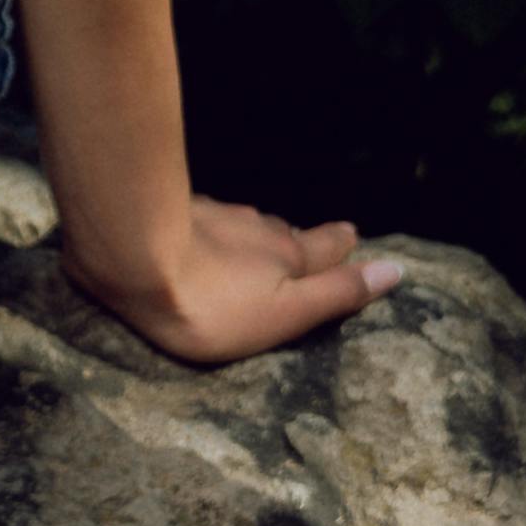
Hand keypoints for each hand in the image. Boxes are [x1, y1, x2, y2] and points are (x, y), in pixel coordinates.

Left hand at [62, 196, 402, 367]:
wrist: (130, 255)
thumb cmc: (211, 302)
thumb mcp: (285, 313)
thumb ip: (336, 293)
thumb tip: (395, 270)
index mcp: (289, 256)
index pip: (327, 249)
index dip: (342, 248)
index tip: (354, 239)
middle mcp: (258, 229)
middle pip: (290, 233)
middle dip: (305, 239)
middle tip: (319, 239)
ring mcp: (217, 217)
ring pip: (250, 225)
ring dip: (261, 234)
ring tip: (266, 242)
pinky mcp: (174, 213)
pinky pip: (209, 220)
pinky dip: (218, 229)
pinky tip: (207, 233)